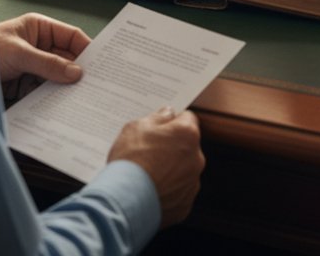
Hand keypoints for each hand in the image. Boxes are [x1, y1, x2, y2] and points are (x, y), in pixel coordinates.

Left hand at [0, 13, 90, 101]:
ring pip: (55, 77)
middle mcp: (38, 46)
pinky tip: (57, 107)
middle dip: (75, 72)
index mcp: (39, 29)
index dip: (85, 48)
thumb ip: (48, 64)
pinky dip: (49, 98)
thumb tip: (76, 73)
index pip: (70, 37)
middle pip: (65, 59)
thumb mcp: (19, 54)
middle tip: (92, 86)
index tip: (100, 64)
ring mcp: (32, 66)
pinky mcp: (23, 85)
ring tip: (77, 99)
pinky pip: (42, 91)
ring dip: (63, 87)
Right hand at [109, 107, 203, 226]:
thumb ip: (158, 117)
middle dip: (173, 147)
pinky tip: (150, 191)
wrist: (123, 201)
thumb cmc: (130, 160)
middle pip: (187, 146)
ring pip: (184, 171)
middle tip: (150, 153)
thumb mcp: (137, 127)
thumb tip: (168, 113)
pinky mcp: (184, 206)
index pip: (187, 119)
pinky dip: (168, 192)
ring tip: (148, 175)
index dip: (173, 122)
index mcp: (187, 134)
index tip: (161, 129)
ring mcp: (192, 184)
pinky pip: (179, 193)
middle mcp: (196, 158)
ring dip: (172, 171)